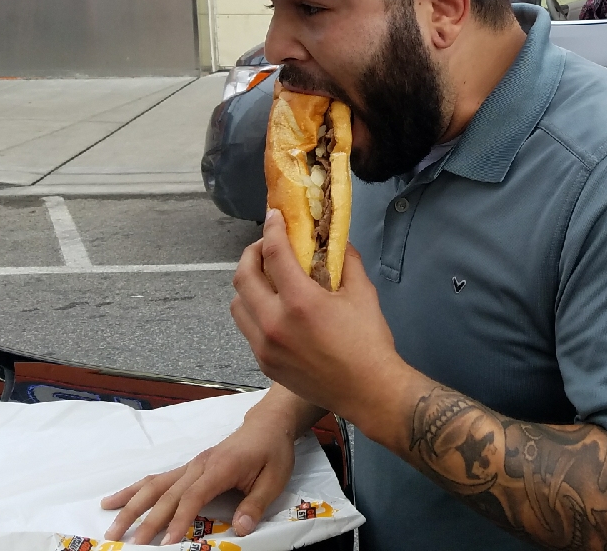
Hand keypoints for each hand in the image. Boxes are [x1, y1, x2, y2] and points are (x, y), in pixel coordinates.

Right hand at [100, 389, 307, 543]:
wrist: (268, 424)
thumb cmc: (273, 451)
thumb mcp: (274, 478)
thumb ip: (256, 504)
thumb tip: (240, 528)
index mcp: (220, 467)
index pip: (193, 496)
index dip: (178, 520)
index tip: (166, 543)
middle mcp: (200, 464)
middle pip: (168, 494)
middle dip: (147, 520)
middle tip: (129, 544)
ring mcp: (191, 464)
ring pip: (155, 485)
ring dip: (131, 506)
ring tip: (111, 528)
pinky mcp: (188, 467)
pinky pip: (157, 479)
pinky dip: (134, 491)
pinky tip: (114, 501)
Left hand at [231, 210, 404, 427]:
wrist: (367, 390)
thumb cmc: (368, 341)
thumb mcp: (363, 293)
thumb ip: (345, 262)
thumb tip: (335, 242)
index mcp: (300, 302)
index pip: (274, 254)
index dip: (272, 229)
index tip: (274, 216)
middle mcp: (273, 323)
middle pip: (243, 277)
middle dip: (252, 253)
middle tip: (267, 245)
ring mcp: (264, 346)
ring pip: (237, 304)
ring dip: (248, 283)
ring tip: (267, 277)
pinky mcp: (263, 362)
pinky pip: (247, 327)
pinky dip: (254, 309)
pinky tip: (274, 307)